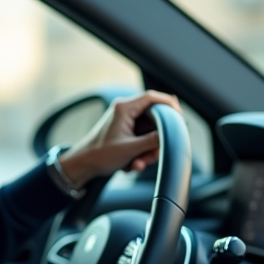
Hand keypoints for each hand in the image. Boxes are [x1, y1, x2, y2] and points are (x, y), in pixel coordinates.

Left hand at [56, 91, 181, 187]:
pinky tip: (132, 163)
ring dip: (148, 150)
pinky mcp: (125, 131)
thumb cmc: (100, 155)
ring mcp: (126, 120)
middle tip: (153, 155)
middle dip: (156, 140)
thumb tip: (169, 135)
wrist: (83, 165)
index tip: (180, 118)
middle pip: (154, 118)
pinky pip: (142, 139)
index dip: (170, 105)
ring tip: (137, 164)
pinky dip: (141, 152)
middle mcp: (125, 110)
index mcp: (124, 108)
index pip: (153, 97)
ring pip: (150, 131)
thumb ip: (152, 141)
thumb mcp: (130, 149)